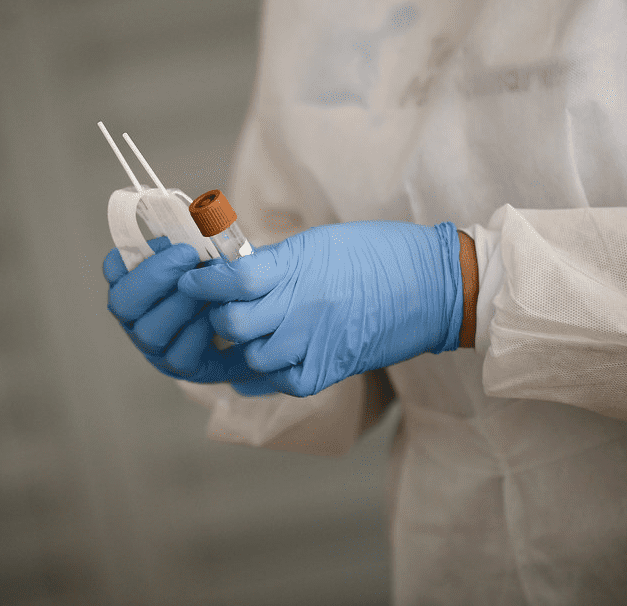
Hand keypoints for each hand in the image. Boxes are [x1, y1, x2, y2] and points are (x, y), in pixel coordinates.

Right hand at [103, 237, 254, 382]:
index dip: (132, 255)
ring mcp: (157, 346)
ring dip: (179, 305)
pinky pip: (179, 356)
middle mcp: (139, 317)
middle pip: (122, 303)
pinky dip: (198, 333)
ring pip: (148, 332)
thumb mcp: (218, 253)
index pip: (114, 268)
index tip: (168, 240)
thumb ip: (202, 238)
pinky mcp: (183, 368)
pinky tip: (216, 317)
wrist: (262, 316)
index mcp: (140, 283)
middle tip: (189, 257)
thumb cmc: (231, 278)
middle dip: (154, 277)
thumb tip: (202, 217)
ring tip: (208, 289)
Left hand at [177, 221, 463, 396]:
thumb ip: (273, 262)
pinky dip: (268, 375)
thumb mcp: (319, 243)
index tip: (191, 279)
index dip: (203, 282)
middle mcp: (302, 307)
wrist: (435, 286)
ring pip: (251, 359)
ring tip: (249, 334)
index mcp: (297, 268)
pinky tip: (270, 359)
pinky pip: (282, 383)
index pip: (231, 281)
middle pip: (232, 326)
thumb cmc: (379, 253)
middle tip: (220, 308)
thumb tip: (231, 271)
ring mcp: (316, 343)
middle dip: (217, 318)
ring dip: (242, 348)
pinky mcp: (331, 369)